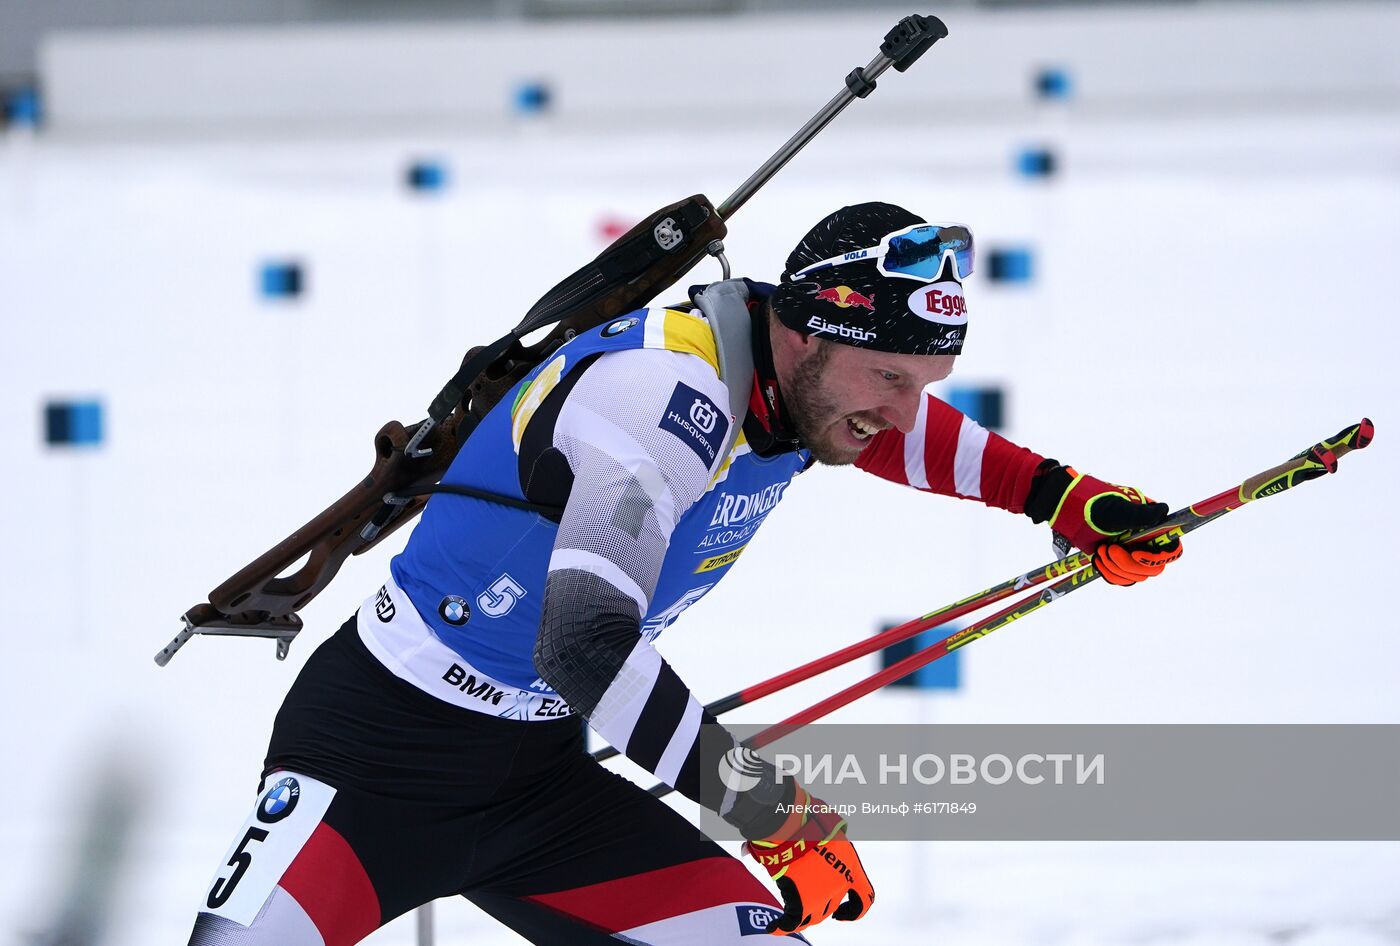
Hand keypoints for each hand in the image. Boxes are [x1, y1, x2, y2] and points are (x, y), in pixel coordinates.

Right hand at [744, 786, 873, 934]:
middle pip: (831, 907)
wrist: (793, 822)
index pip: (865, 898)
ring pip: (812, 917)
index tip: (841, 914)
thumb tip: (823, 827)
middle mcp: (840, 883)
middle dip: (820, 908)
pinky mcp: (801, 899)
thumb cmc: (807, 816)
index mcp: (851, 867)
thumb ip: (831, 834)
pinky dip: (781, 927)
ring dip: (802, 917)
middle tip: (807, 906)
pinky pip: (791, 921)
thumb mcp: (830, 824)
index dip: (855, 911)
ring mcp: (821, 893)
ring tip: (790, 917)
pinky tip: (773, 927)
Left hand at [1024, 462, 1182, 585]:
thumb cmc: (1094, 504)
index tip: (1137, 553)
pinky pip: (1120, 579)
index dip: (1160, 556)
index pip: (1171, 549)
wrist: (1068, 509)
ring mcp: (1130, 553)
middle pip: (1153, 568)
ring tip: (1101, 550)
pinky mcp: (1115, 562)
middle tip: (1110, 549)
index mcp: (1152, 527)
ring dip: (1117, 568)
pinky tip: (1098, 559)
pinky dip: (1109, 573)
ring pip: (1136, 576)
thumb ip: (1141, 514)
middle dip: (1130, 563)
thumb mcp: (1118, 509)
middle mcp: (1145, 542)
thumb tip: (1164, 510)